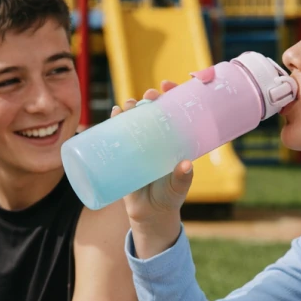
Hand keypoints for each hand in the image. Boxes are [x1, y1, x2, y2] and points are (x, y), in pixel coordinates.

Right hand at [117, 82, 193, 226]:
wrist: (150, 214)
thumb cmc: (169, 197)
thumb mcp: (178, 187)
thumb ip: (182, 178)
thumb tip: (186, 165)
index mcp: (173, 141)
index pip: (174, 112)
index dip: (171, 95)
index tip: (167, 85)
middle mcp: (157, 139)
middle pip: (153, 111)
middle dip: (150, 99)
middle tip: (149, 97)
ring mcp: (139, 145)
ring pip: (134, 120)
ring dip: (131, 107)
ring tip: (129, 106)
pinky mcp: (124, 154)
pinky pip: (118, 135)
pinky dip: (114, 122)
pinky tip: (114, 113)